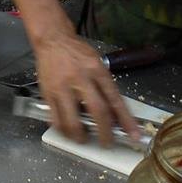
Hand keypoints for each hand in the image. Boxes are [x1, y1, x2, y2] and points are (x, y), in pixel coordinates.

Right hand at [33, 19, 139, 145]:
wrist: (52, 40)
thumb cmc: (77, 53)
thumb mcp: (96, 63)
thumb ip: (104, 86)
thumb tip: (114, 114)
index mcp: (97, 69)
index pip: (115, 99)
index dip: (126, 120)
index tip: (134, 135)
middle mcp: (81, 78)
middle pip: (97, 111)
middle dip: (105, 132)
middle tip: (107, 143)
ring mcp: (62, 86)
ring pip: (73, 120)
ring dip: (80, 136)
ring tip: (83, 139)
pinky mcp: (47, 93)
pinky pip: (55, 118)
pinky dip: (62, 129)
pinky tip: (67, 130)